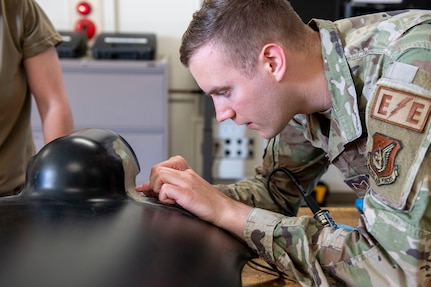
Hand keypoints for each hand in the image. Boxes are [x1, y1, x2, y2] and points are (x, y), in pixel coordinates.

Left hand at [135, 156, 251, 237]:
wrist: (225, 211)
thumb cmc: (209, 204)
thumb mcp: (190, 190)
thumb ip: (172, 187)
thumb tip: (148, 188)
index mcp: (187, 172)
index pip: (163, 164)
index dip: (153, 176)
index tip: (149, 188)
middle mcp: (186, 174)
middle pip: (157, 168)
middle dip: (152, 183)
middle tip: (157, 195)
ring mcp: (187, 182)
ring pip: (159, 175)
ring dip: (156, 188)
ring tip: (166, 199)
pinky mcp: (186, 193)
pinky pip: (165, 189)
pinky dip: (164, 198)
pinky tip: (173, 204)